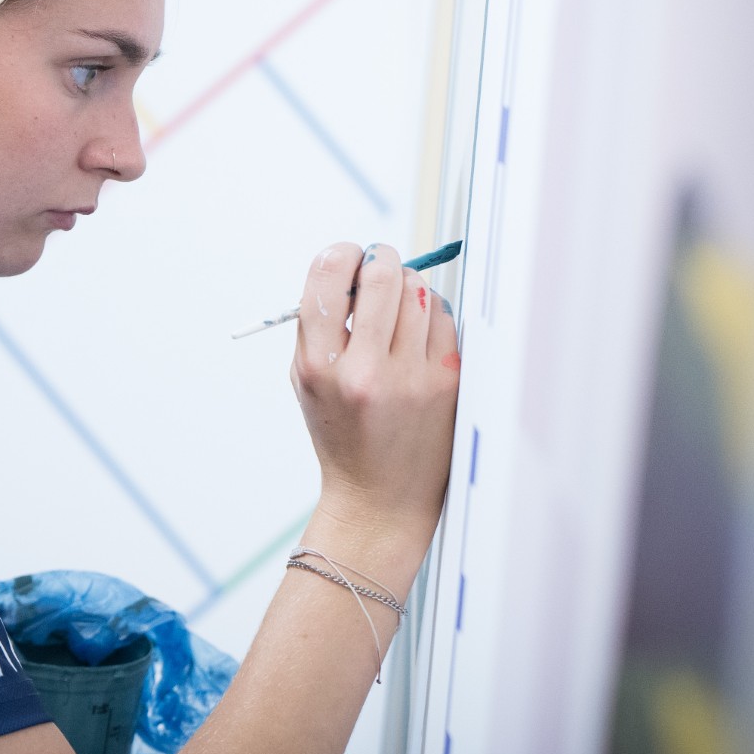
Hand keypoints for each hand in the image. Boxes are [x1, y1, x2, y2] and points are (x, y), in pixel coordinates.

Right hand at [289, 243, 459, 537]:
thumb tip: (352, 262)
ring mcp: (411, 379)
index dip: (343, 255)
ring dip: (407, 290)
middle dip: (381, 260)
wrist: (380, 498)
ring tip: (397, 314)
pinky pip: (444, 320)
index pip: (329, 276)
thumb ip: (320, 322)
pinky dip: (431, 319)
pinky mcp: (446, 384)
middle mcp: (365, 371)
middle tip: (379, 267)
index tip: (350, 258)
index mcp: (319, 367)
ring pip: (419, 292)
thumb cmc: (341, 431)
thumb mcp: (307, 381)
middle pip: (382, 274)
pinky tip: (418, 343)